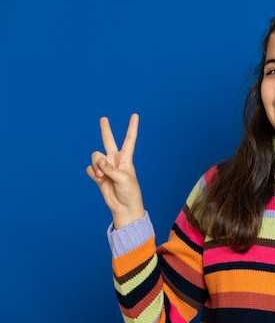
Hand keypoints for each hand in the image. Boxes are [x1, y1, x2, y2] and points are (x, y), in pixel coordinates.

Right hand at [86, 114, 144, 228]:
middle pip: (108, 141)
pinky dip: (94, 173)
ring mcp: (106, 167)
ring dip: (97, 165)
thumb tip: (99, 161)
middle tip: (103, 118)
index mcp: (126, 158)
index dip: (132, 127)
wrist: (123, 207)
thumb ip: (110, 168)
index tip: (135, 115)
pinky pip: (90, 168)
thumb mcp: (123, 178)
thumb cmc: (129, 192)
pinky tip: (99, 180)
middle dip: (105, 130)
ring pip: (95, 157)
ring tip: (103, 176)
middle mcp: (115, 160)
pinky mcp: (98, 175)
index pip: (129, 139)